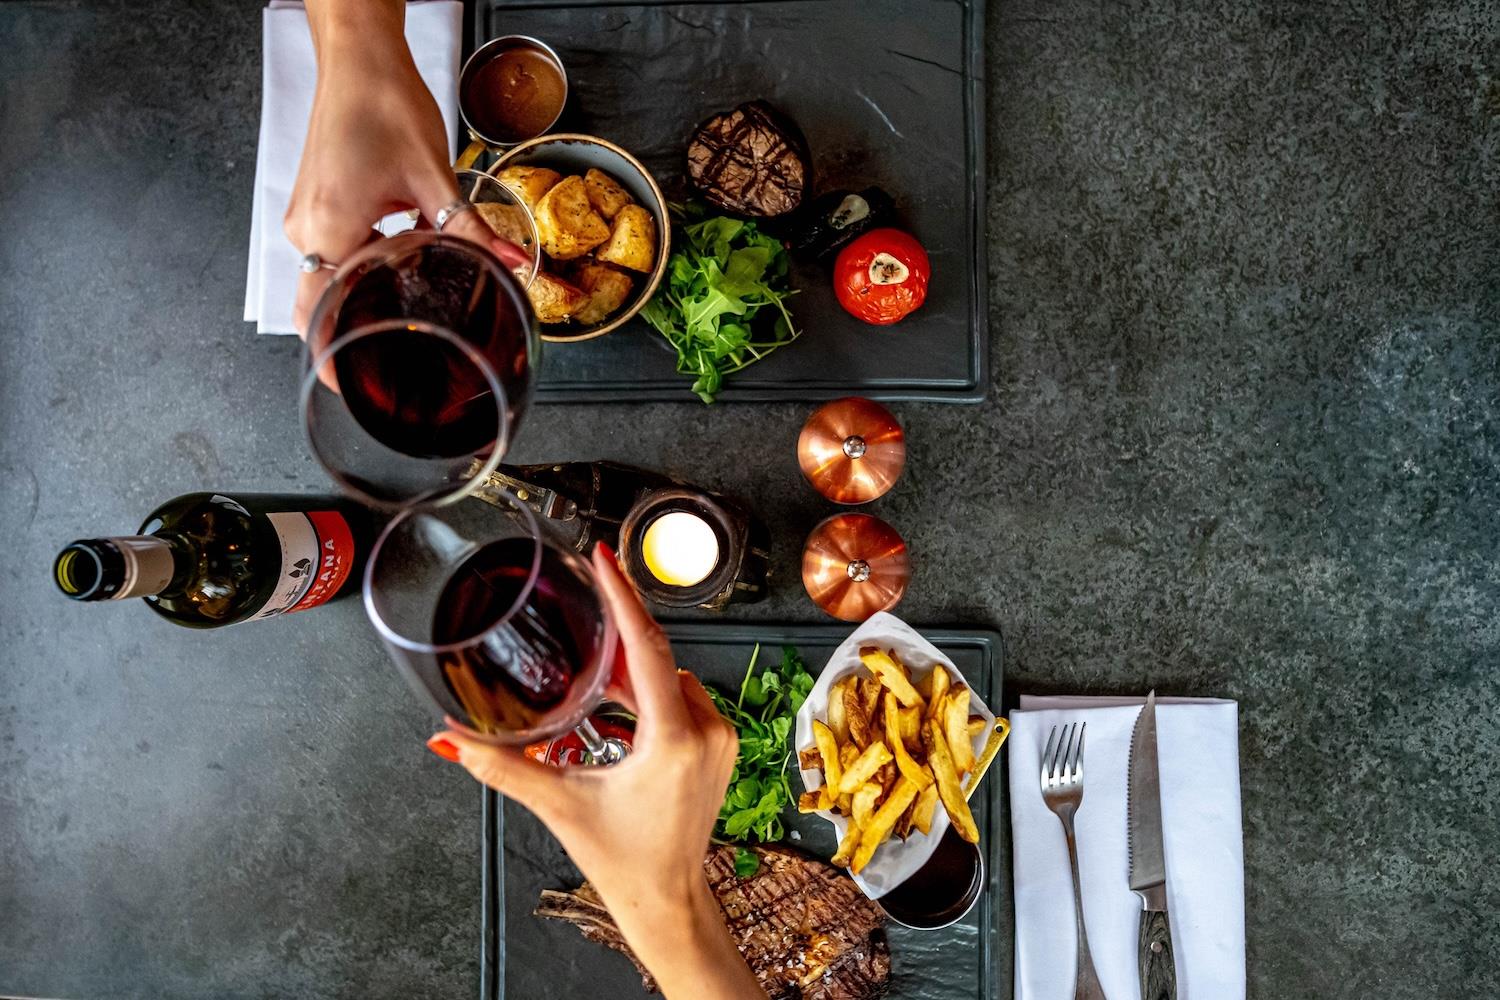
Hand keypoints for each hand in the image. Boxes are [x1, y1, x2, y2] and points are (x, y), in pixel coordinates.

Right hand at [284, 2, 509, 335]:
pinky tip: (404, 254)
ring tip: (413, 293)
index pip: (319, 315)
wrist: (360, 59)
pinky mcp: (317, 205)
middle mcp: (308, 229)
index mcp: (330, 229)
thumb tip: (511, 264)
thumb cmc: (383, 103)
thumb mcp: (436, 177)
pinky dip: (367, 261)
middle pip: (325, 302)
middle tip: (403, 343)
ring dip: (371, 288)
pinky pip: (337, 251)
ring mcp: (307, 217)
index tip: (352, 385)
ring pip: (333, 276)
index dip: (333, 355)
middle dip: (361, 325)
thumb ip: (471, 230)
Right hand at [428, 544, 763, 999]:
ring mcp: (719, 736)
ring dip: (634, 665)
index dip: (624, 596)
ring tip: (593, 659)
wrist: (668, 899)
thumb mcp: (558, 804)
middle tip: (588, 588)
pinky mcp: (721, 744)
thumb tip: (448, 737)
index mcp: (673, 739)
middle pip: (657, 655)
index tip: (603, 558)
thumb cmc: (621, 859)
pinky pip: (684, 696)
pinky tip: (621, 695)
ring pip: (672, 675)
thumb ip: (500, 766)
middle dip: (620, 624)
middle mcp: (706, 730)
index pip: (647, 647)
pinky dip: (652, 689)